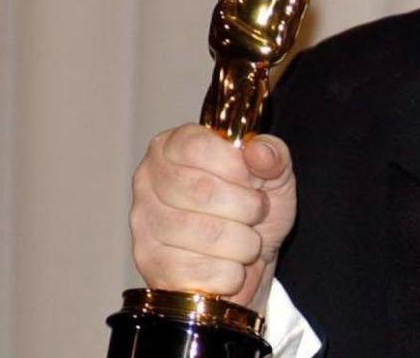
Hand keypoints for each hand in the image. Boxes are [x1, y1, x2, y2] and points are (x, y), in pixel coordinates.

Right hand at [130, 123, 296, 310]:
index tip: (252, 180)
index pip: (196, 147)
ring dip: (245, 242)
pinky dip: (232, 272)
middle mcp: (148, 182)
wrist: (251, 263)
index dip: (235, 166)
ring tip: (245, 239)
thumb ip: (273, 155)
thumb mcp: (275, 174)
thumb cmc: (253, 210)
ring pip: (207, 234)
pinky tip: (229, 265)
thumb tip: (259, 150)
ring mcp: (144, 225)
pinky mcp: (151, 267)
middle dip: (247, 207)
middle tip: (256, 213)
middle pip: (202, 191)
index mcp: (172, 147)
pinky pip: (204, 270)